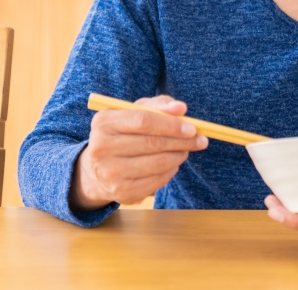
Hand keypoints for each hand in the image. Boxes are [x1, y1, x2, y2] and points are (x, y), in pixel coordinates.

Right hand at [70, 95, 208, 210]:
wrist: (98, 168)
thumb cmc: (123, 133)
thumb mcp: (135, 112)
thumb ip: (159, 105)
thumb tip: (180, 108)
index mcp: (103, 122)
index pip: (143, 121)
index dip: (171, 125)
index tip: (191, 128)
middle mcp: (101, 148)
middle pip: (152, 143)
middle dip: (182, 141)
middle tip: (199, 140)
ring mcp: (110, 173)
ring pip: (158, 163)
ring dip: (179, 156)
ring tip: (185, 150)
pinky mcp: (121, 192)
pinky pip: (157, 180)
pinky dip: (171, 170)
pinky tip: (172, 163)